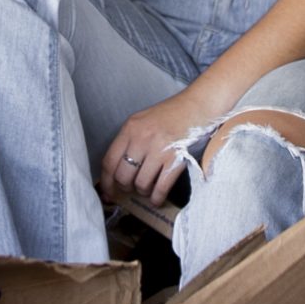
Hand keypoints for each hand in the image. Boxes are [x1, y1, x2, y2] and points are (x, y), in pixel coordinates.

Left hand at [99, 85, 229, 208]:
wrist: (199, 105)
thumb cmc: (172, 114)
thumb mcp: (144, 121)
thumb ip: (130, 140)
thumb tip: (119, 168)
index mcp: (130, 128)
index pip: (109, 161)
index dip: (106, 181)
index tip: (107, 192)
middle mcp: (142, 138)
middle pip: (123, 176)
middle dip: (126, 187)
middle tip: (133, 187)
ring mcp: (159, 149)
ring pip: (141, 184)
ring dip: (144, 191)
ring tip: (148, 188)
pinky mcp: (176, 158)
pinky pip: (160, 187)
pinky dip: (157, 197)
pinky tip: (157, 198)